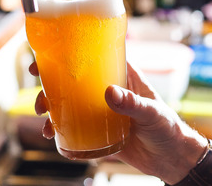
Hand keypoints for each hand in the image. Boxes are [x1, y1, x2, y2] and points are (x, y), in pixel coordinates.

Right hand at [30, 61, 205, 183]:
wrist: (173, 159)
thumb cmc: (168, 128)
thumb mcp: (151, 112)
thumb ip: (132, 103)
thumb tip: (109, 93)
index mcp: (121, 75)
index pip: (92, 57)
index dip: (68, 53)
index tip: (47, 56)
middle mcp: (107, 90)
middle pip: (72, 80)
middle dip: (50, 84)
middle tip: (38, 93)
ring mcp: (100, 111)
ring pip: (69, 103)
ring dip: (52, 108)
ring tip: (43, 120)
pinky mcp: (98, 131)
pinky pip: (74, 127)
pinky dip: (59, 130)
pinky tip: (52, 135)